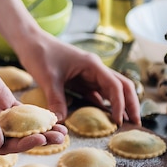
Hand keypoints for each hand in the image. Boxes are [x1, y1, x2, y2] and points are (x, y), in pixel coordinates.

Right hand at [0, 37, 66, 154]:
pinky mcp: (1, 100)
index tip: (40, 138)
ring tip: (62, 130)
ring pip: (21, 127)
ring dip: (41, 130)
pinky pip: (21, 113)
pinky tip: (51, 117)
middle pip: (15, 139)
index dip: (22, 145)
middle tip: (61, 138)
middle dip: (38, 139)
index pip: (2, 145)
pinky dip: (36, 116)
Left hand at [15, 33, 140, 125]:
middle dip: (131, 104)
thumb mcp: (48, 78)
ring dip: (120, 106)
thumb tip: (60, 122)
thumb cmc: (40, 54)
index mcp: (93, 65)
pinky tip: (108, 118)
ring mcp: (89, 75)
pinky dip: (105, 106)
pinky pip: (98, 95)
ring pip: (112, 91)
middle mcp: (96, 70)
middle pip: (122, 86)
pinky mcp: (81, 81)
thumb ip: (56, 100)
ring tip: (127, 124)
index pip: (115, 86)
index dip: (120, 104)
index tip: (119, 121)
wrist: (30, 42)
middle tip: (136, 124)